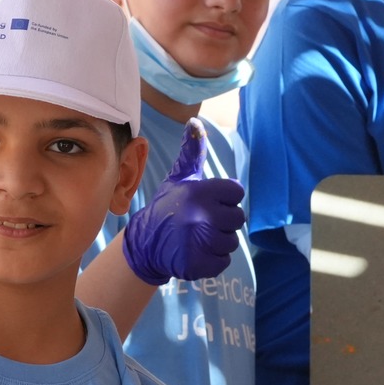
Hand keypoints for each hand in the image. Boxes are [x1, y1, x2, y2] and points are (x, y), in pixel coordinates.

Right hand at [121, 119, 246, 283]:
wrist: (146, 242)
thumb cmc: (168, 205)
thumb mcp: (179, 177)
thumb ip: (193, 151)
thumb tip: (194, 121)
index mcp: (201, 191)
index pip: (236, 192)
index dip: (224, 197)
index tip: (207, 202)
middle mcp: (202, 215)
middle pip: (238, 218)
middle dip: (223, 221)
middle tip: (201, 222)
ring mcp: (201, 241)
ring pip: (231, 241)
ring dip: (218, 241)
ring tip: (198, 237)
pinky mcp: (199, 263)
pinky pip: (224, 261)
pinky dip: (213, 260)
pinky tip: (197, 252)